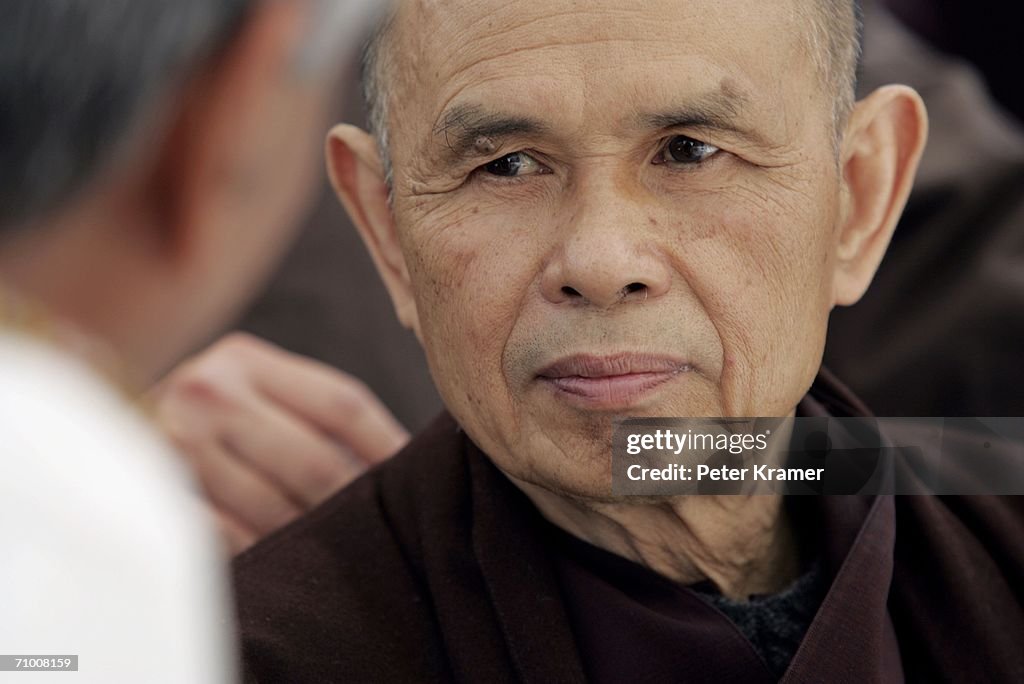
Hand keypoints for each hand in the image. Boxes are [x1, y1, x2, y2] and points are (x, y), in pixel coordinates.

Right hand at [152, 333, 408, 553]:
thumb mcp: (255, 387)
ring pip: (281, 509)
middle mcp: (205, 393)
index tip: (413, 471)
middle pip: (316, 462)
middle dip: (355, 499)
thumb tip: (406, 453)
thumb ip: (316, 410)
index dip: (387, 445)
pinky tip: (289, 552)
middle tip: (378, 517)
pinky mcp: (158, 499)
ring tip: (339, 538)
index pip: (342, 404)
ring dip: (317, 531)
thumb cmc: (212, 417)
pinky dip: (271, 550)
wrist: (108, 433)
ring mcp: (176, 447)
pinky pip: (236, 540)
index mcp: (244, 359)